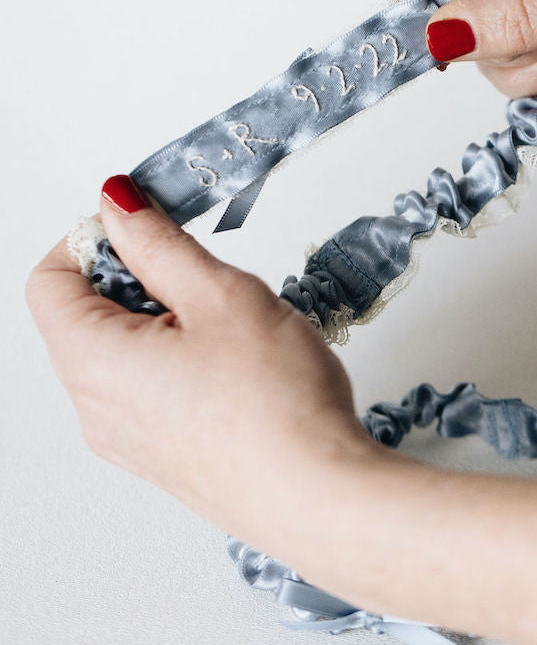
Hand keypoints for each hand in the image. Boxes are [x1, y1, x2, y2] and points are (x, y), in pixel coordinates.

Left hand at [25, 176, 377, 563]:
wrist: (321, 496)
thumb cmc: (274, 403)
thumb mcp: (218, 294)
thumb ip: (158, 243)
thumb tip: (117, 205)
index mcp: (93, 362)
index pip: (49, 280)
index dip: (92, 238)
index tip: (146, 223)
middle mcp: (96, 408)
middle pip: (84, 314)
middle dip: (136, 274)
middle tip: (200, 269)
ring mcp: (128, 438)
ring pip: (121, 348)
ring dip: (163, 313)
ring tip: (228, 319)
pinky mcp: (162, 454)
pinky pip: (147, 385)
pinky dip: (178, 353)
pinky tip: (236, 358)